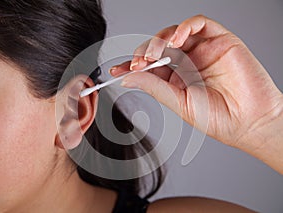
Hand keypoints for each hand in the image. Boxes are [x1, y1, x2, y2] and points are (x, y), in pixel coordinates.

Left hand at [110, 15, 282, 172]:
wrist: (250, 122)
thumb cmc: (219, 118)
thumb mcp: (179, 103)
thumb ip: (155, 87)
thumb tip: (128, 78)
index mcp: (177, 78)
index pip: (150, 67)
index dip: (132, 66)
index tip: (116, 70)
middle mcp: (188, 62)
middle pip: (158, 47)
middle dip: (143, 53)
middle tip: (137, 64)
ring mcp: (203, 50)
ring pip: (174, 33)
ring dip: (159, 40)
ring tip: (153, 55)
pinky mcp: (220, 40)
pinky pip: (198, 24)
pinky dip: (184, 28)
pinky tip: (175, 41)